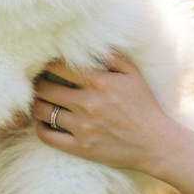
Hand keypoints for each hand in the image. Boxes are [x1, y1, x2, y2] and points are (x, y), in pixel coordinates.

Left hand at [30, 55, 187, 173]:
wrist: (156, 144)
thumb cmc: (145, 107)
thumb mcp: (134, 76)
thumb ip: (114, 57)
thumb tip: (95, 45)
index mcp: (99, 82)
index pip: (59, 66)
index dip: (48, 65)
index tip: (46, 67)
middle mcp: (88, 103)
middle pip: (44, 87)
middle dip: (38, 83)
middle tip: (38, 83)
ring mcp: (82, 127)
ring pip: (42, 110)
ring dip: (36, 103)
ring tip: (39, 100)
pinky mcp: (80, 147)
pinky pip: (47, 136)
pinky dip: (39, 127)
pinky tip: (42, 122)